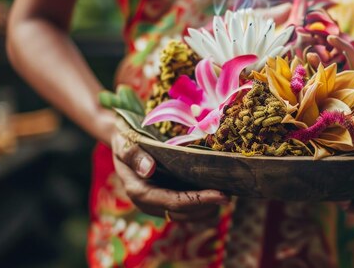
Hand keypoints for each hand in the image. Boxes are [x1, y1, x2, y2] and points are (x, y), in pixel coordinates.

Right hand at [111, 132, 230, 221]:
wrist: (122, 140)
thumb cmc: (124, 138)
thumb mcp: (124, 142)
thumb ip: (133, 154)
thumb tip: (148, 169)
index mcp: (139, 191)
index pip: (173, 202)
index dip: (198, 201)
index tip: (221, 195)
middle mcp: (149, 202)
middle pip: (184, 212)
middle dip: (208, 206)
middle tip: (231, 194)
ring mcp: (158, 203)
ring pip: (187, 215)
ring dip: (207, 208)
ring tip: (227, 195)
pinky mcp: (165, 198)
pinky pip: (186, 208)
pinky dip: (202, 204)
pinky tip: (216, 193)